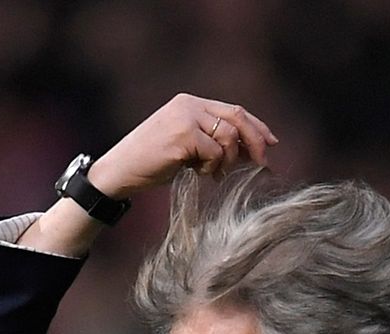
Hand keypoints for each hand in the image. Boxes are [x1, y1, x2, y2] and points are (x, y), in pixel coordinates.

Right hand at [88, 93, 277, 198]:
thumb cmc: (150, 164)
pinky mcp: (182, 136)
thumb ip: (213, 142)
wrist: (118, 172)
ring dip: (227, 161)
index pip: (234, 110)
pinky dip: (211, 167)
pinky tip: (197, 174)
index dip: (256, 127)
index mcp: (189, 103)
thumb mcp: (186, 148)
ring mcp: (185, 118)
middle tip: (262, 163)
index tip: (271, 143)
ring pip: (229, 137)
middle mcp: (188, 105)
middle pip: (237, 117)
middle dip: (255, 142)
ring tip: (212, 174)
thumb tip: (252, 151)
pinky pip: (214, 153)